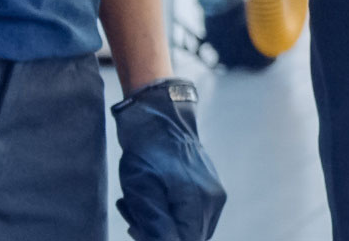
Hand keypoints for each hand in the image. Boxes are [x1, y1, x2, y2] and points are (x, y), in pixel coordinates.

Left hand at [111, 79, 225, 240]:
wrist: (159, 119)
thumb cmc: (146, 151)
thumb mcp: (141, 190)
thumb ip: (155, 225)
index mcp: (197, 201)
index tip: (137, 228)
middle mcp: (214, 200)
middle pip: (190, 237)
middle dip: (159, 234)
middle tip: (133, 218)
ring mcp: (216, 195)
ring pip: (191, 228)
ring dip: (164, 225)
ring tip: (137, 207)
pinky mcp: (212, 190)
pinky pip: (194, 216)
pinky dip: (172, 215)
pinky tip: (152, 201)